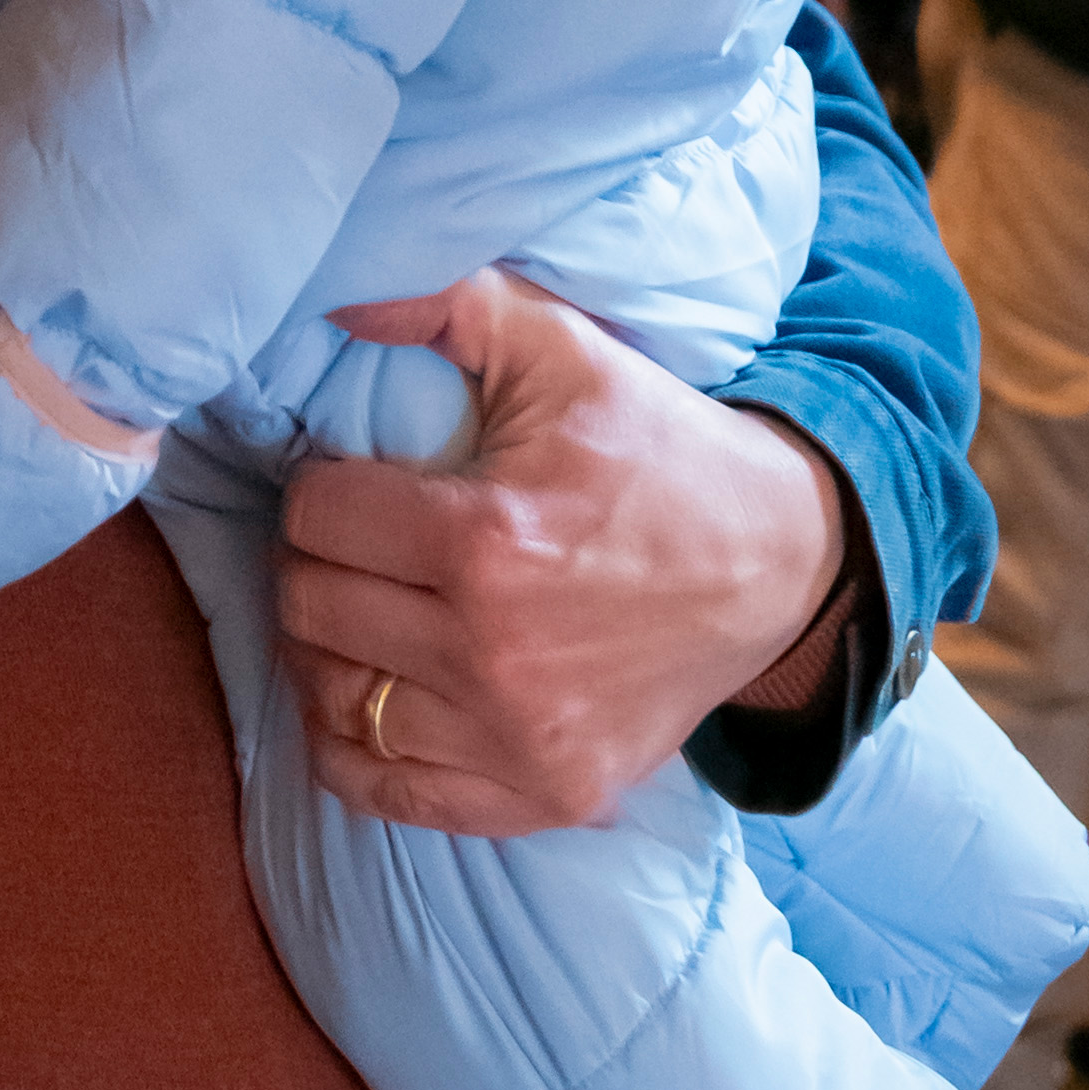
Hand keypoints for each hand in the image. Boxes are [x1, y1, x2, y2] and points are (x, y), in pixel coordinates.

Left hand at [276, 273, 848, 840]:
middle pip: (313, 609)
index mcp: (488, 540)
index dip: (319, 489)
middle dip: (312, 563)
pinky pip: (388, 792)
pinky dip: (352, 747)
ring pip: (336, 702)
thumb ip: (443, 302)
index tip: (348, 483)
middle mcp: (494, 653)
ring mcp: (520, 739)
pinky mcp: (547, 794)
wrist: (776, 561)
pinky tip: (361, 698)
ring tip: (350, 610)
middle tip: (345, 544)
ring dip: (323, 651)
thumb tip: (337, 295)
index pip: (318, 518)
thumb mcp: (561, 347)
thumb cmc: (657, 448)